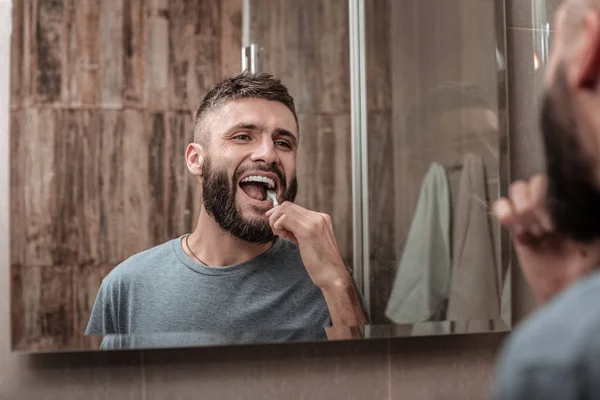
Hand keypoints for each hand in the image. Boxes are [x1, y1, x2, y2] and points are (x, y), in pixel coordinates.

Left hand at [265, 202, 349, 289]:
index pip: (294, 207)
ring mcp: (314, 223)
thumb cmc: (322, 263)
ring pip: (284, 210)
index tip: (276, 226)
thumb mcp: (311, 241)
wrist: (333, 276)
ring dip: (276, 222)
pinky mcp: (307, 231)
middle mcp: (319, 217)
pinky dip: (278, 226)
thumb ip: (300, 230)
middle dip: (275, 217)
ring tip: (282, 236)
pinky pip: (284, 219)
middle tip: (277, 232)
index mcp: (321, 218)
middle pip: (287, 206)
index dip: (280, 214)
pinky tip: (284, 237)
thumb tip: (283, 223)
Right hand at [493, 174, 593, 302]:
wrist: (565, 288)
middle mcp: (550, 204)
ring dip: (521, 212)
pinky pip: (501, 207)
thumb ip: (586, 218)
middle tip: (544, 230)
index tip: (554, 224)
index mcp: (570, 203)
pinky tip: (516, 228)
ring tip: (531, 231)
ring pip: (517, 190)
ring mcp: (531, 213)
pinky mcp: (515, 226)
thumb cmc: (585, 265)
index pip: (553, 182)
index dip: (547, 199)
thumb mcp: (594, 240)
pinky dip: (504, 212)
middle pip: (533, 183)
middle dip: (535, 207)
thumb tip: (585, 195)